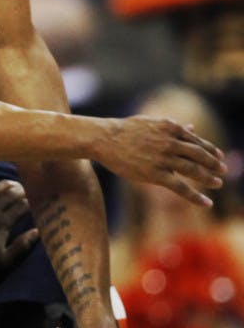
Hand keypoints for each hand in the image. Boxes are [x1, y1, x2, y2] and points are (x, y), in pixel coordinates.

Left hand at [0, 180, 38, 290]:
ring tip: (10, 183)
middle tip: (27, 190)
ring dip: (2, 185)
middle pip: (8, 194)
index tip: (37, 201)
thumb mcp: (4, 261)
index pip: (22, 206)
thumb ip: (21, 245)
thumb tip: (36, 231)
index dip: (31, 202)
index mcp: (2, 223)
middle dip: (20, 191)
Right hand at [95, 116, 225, 206]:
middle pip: (200, 155)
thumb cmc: (124, 130)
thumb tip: (192, 126)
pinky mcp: (155, 175)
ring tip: (218, 184)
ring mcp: (164, 159)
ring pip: (194, 171)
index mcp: (172, 128)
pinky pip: (181, 187)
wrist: (104, 139)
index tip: (218, 156)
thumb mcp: (151, 123)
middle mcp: (172, 143)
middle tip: (223, 170)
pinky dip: (195, 196)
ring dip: (209, 178)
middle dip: (214, 164)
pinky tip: (206, 203)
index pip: (197, 141)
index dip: (210, 149)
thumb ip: (173, 127)